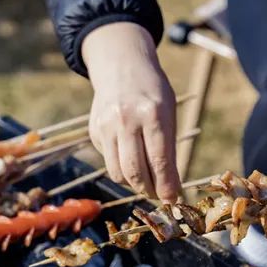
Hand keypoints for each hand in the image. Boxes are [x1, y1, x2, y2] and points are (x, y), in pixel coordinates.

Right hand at [82, 22, 180, 200]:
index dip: (167, 186)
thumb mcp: (168, 112)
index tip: (172, 200)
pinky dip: (121, 169)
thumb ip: (167, 147)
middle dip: (149, 190)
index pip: (160, 160)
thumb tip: (170, 186)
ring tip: (146, 183)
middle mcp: (126, 120)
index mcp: (153, 113)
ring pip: (118, 172)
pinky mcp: (94, 130)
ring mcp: (106, 125)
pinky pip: (108, 161)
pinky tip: (130, 160)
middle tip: (159, 196)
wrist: (121, 66)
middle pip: (135, 171)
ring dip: (134, 185)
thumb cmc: (153, 92)